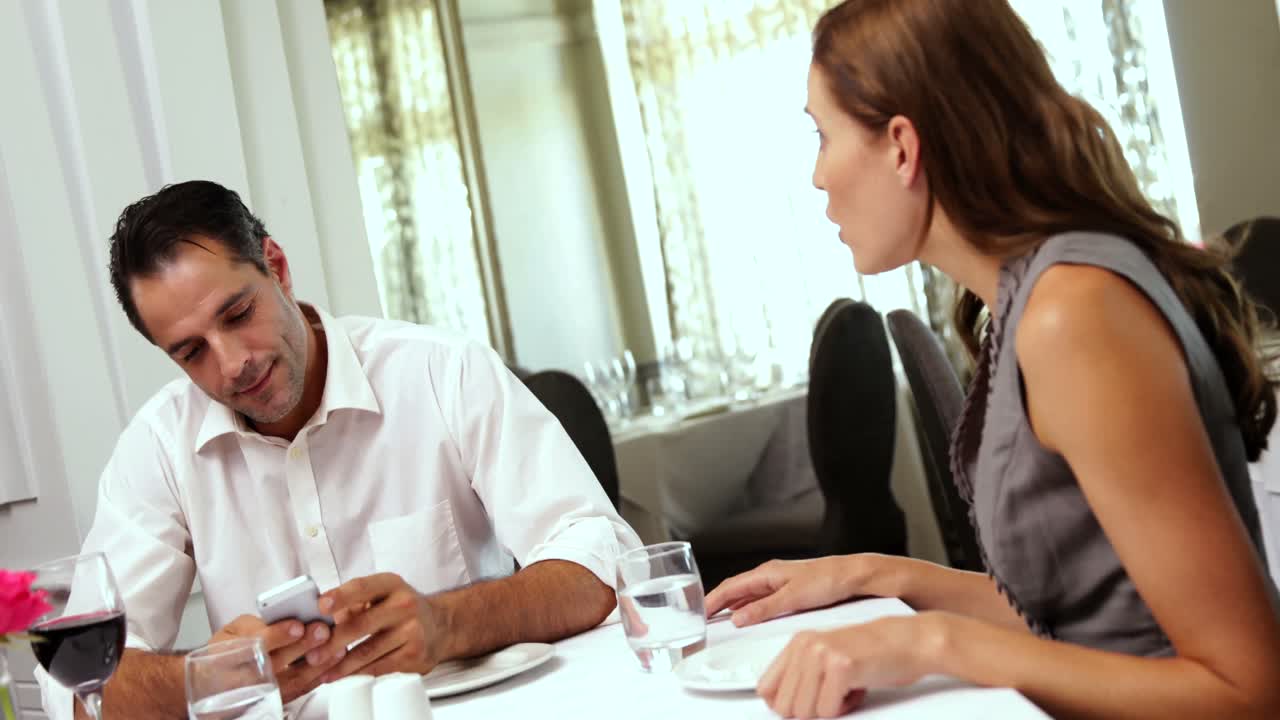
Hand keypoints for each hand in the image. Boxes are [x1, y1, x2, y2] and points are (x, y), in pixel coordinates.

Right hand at [209, 615, 342, 702]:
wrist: (217, 683)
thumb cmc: (227, 652)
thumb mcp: (233, 630)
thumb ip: (257, 623)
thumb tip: (285, 614)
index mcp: (231, 654)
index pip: (254, 644)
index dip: (277, 635)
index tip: (297, 625)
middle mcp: (246, 677)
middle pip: (276, 663)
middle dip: (302, 646)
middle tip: (322, 630)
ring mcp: (263, 692)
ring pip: (292, 680)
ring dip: (317, 662)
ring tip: (336, 645)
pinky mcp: (278, 699)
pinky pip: (301, 690)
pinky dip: (319, 675)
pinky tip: (333, 660)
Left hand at [307, 573, 445, 681]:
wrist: (440, 626)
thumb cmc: (401, 610)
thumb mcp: (382, 595)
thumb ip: (353, 604)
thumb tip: (324, 620)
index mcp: (391, 584)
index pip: (362, 587)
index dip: (341, 596)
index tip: (321, 605)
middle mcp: (404, 604)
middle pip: (362, 624)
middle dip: (333, 641)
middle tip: (313, 654)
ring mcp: (412, 630)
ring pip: (368, 651)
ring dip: (341, 665)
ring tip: (322, 671)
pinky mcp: (414, 654)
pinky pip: (380, 666)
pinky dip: (358, 674)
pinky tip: (344, 677)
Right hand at [705, 556, 873, 627]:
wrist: (853, 576)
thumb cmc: (828, 580)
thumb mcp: (792, 598)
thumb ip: (763, 609)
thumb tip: (739, 618)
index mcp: (766, 573)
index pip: (730, 587)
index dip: (712, 600)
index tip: (699, 612)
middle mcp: (770, 575)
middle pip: (735, 590)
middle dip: (718, 603)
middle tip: (704, 618)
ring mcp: (778, 581)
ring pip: (747, 594)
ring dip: (732, 606)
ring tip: (720, 619)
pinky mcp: (788, 589)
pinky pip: (759, 598)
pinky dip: (747, 608)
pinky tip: (747, 616)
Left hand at [757, 613, 947, 718]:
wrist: (907, 641)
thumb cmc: (872, 652)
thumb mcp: (827, 657)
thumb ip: (800, 676)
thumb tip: (776, 704)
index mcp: (798, 643)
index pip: (766, 688)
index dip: (783, 705)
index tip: (801, 706)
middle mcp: (806, 646)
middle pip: (784, 706)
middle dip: (809, 711)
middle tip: (831, 697)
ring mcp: (822, 654)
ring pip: (804, 712)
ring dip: (828, 710)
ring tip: (845, 691)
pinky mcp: (841, 667)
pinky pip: (828, 710)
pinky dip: (844, 709)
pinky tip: (856, 689)